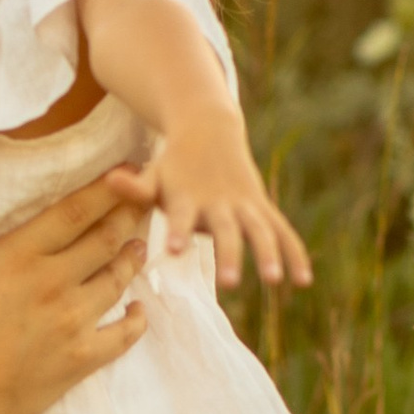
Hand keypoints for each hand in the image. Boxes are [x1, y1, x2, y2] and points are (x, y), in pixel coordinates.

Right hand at [0, 172, 147, 413]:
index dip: (109, 187)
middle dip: (130, 215)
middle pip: (108, 238)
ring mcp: (72, 322)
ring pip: (119, 279)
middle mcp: (53, 283)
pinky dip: (136, 320)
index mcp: (19, 255)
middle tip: (146, 199)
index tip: (130, 169)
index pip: (77, 210)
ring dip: (133, 259)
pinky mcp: (81, 358)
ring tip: (139, 243)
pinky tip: (138, 309)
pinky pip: (123, 335)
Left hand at [142, 111, 311, 291]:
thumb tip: (109, 180)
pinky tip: (304, 282)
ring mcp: (245, 206)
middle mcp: (220, 202)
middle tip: (229, 283)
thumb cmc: (173, 165)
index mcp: (188, 196)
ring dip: (268, 254)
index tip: (176, 251)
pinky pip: (282, 233)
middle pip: (226, 230)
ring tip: (275, 282)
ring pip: (261, 231)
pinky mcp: (262, 210)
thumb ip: (135, 186)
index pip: (182, 216)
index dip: (180, 231)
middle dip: (229, 255)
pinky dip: (295, 254)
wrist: (209, 130)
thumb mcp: (153, 173)